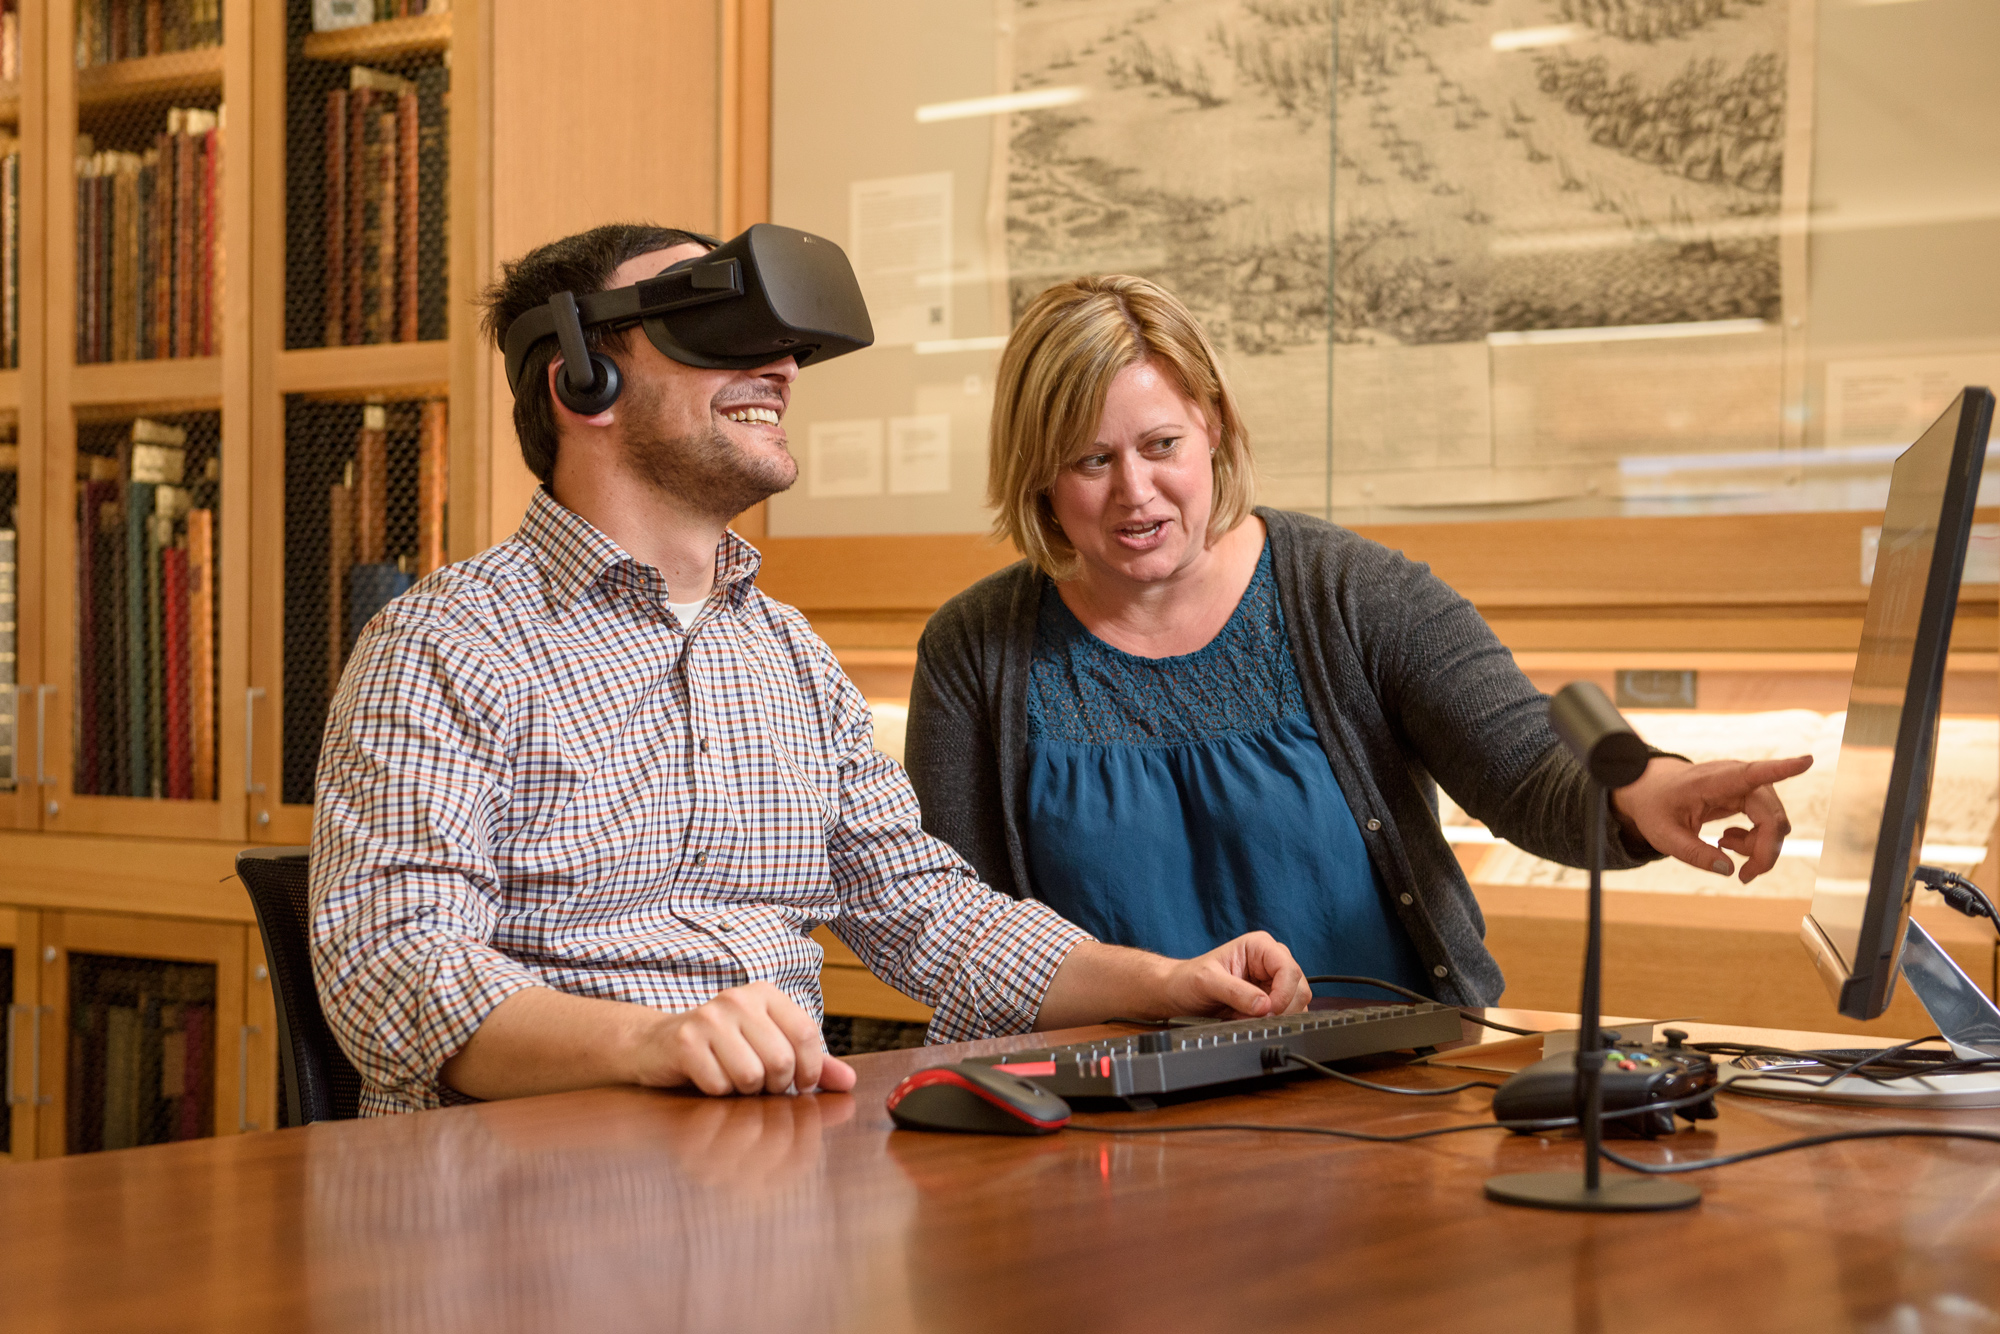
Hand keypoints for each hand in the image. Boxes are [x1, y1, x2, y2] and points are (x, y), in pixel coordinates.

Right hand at [637, 981, 857, 1096]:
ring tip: (734, 1079)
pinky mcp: (684, 1040)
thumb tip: (849, 1081)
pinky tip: (708, 1078)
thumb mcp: (768, 1046)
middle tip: (761, 1085)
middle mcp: (738, 998)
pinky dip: (717, 1092)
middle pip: (780, 1059)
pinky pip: (718, 1084)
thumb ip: (811, 1062)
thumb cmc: (721, 1048)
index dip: (810, 1068)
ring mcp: (708, 1017)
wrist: (655, 1044)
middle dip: (776, 1085)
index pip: (805, 1033)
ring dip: (745, 1091)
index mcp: (765, 994)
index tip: (802, 1085)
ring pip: (750, 1075)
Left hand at [1157, 931, 1311, 1019]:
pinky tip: (1246, 1019)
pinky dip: (1270, 1023)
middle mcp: (1270, 961)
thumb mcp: (1207, 982)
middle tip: (1253, 1016)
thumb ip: (1236, 992)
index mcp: (1260, 946)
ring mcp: (1272, 982)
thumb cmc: (1188, 979)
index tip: (1268, 1010)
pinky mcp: (1270, 1000)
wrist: (1177, 994)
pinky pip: (1285, 1015)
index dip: (1283, 993)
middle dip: (1280, 1008)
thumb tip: (1264, 1005)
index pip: (1289, 969)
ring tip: (1243, 1015)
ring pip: (1297, 1004)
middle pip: (1299, 988)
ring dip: (1274, 1017)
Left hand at [1610, 754, 1812, 883]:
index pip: (1752, 773)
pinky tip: (1728, 841)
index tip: (1807, 761)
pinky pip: (1769, 823)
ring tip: (1724, 847)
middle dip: (1765, 852)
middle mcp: (1737, 778)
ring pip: (1775, 823)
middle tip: (1745, 877)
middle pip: (1772, 817)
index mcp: (1713, 781)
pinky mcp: (1750, 796)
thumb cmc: (1656, 807)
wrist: (1651, 789)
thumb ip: (1693, 854)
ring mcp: (1747, 786)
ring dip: (1759, 847)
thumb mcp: (1663, 835)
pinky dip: (1756, 841)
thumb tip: (1729, 870)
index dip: (1781, 769)